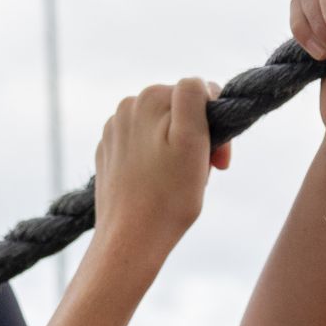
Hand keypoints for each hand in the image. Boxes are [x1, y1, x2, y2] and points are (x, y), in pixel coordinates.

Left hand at [91, 78, 230, 267]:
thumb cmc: (168, 197)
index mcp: (148, 97)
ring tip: (178, 182)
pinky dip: (157, 162)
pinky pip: (144, 149)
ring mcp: (113, 132)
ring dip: (178, 151)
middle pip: (179, 113)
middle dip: (196, 138)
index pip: (200, 96)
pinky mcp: (108, 156)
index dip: (216, 127)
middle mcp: (126, 108)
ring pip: (163, 131)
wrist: (129, 241)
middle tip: (200, 175)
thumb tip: (196, 84)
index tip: (218, 163)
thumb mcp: (193, 140)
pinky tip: (158, 186)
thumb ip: (194, 97)